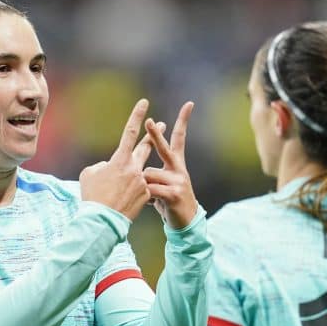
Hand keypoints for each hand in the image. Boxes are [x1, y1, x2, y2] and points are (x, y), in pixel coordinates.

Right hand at [80, 99, 154, 220]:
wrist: (101, 220)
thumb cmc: (92, 196)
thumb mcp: (89, 174)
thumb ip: (102, 165)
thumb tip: (110, 166)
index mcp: (119, 159)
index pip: (130, 132)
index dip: (137, 116)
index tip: (144, 103)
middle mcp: (134, 167)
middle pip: (146, 147)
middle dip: (153, 136)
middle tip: (162, 125)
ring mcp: (142, 181)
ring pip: (140, 173)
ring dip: (132, 179)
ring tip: (121, 188)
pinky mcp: (146, 195)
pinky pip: (141, 189)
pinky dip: (132, 194)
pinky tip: (123, 203)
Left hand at [143, 101, 198, 228]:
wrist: (185, 222)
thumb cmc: (169, 200)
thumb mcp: (162, 183)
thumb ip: (152, 173)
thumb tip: (137, 167)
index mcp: (175, 163)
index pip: (179, 138)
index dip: (183, 121)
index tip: (189, 104)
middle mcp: (179, 168)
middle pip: (165, 148)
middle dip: (155, 135)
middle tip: (148, 121)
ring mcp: (178, 180)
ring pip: (148, 174)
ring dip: (143, 186)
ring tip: (151, 197)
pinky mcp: (174, 193)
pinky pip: (151, 188)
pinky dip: (146, 196)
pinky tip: (153, 203)